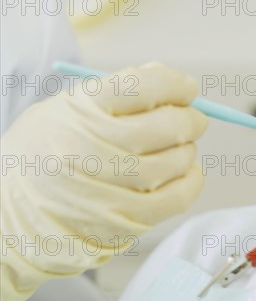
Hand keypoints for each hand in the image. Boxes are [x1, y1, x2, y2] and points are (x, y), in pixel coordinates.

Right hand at [1, 63, 207, 300]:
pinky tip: (183, 172)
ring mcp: (112, 188)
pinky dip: (191, 179)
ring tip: (176, 148)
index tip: (188, 88)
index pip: (145, 86)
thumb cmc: (43, 155)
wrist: (8, 217)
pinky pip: (179, 196)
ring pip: (179, 160)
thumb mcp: (64, 110)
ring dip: (187, 150)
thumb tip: (170, 79)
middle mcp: (96, 148)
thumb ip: (115, 92)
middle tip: (193, 119)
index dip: (176, 84)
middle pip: (170, 125)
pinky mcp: (126, 220)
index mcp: (80, 111)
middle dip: (191, 118)